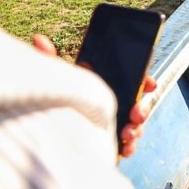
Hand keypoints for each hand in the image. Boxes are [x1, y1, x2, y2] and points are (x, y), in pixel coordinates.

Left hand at [36, 34, 155, 158]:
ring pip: (135, 126)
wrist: (43, 135)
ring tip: (127, 134)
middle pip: (137, 104)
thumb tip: (38, 39)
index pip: (133, 80)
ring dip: (136, 129)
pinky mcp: (108, 143)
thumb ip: (49, 59)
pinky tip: (125, 149)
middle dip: (142, 109)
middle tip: (135, 114)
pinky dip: (129, 147)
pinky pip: (127, 146)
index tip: (150, 84)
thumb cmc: (53, 99)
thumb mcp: (53, 78)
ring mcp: (112, 124)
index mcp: (105, 85)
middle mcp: (113, 104)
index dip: (145, 81)